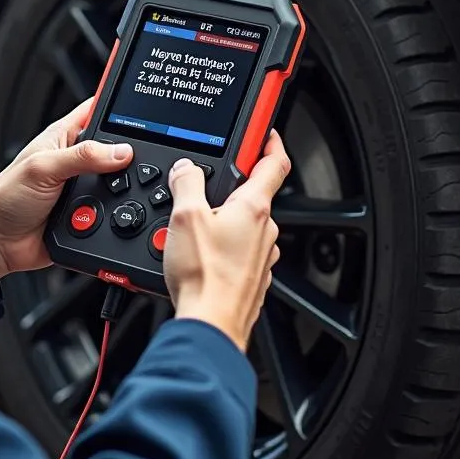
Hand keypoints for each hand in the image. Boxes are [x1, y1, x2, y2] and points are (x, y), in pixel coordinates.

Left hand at [0, 98, 132, 281]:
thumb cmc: (6, 198)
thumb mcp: (43, 168)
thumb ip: (82, 156)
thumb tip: (120, 152)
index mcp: (62, 137)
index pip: (96, 110)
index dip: (117, 106)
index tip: (143, 108)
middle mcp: (75, 161)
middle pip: (115, 150)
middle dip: (127, 157)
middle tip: (136, 162)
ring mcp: (82, 188)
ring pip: (118, 184)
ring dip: (120, 191)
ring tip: (118, 194)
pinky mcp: (88, 215)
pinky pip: (112, 213)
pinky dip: (115, 216)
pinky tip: (112, 217)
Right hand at [162, 131, 290, 351]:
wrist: (210, 326)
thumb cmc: (205, 276)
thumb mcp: (185, 217)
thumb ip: (187, 183)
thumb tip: (187, 169)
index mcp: (254, 208)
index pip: (275, 163)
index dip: (270, 142)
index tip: (264, 133)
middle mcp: (265, 231)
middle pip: (252, 196)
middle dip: (228, 189)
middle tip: (201, 188)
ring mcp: (260, 257)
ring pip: (243, 226)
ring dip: (221, 221)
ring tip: (189, 230)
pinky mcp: (250, 278)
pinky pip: (236, 251)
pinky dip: (220, 247)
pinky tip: (197, 256)